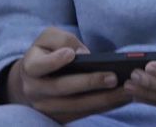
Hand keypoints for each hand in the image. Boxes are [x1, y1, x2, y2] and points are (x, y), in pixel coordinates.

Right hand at [3, 27, 129, 122]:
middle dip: (89, 83)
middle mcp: (35, 90)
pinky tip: (122, 98)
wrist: (32, 80)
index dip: (53, 61)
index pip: (37, 66)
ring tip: (126, 90)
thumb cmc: (45, 53)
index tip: (70, 54)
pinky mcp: (59, 117)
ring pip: (75, 106)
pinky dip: (104, 107)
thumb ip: (62, 40)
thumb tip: (83, 54)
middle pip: (62, 89)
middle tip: (113, 77)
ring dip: (102, 100)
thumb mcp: (48, 39)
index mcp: (30, 67)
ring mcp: (46, 107)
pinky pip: (83, 113)